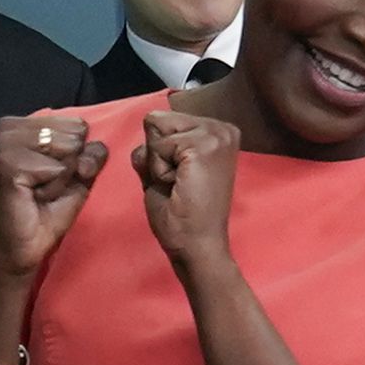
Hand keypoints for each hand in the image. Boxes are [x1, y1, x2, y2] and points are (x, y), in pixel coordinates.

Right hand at [0, 111, 106, 278]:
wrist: (22, 247)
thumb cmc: (46, 212)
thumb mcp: (78, 178)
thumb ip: (92, 154)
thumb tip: (98, 144)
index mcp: (22, 125)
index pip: (77, 124)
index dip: (74, 155)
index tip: (52, 176)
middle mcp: (9, 128)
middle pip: (74, 135)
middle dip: (68, 166)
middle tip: (45, 186)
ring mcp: (6, 144)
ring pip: (68, 149)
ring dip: (61, 178)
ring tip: (39, 191)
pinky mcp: (8, 165)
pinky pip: (58, 169)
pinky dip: (53, 188)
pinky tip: (34, 197)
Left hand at [133, 107, 241, 269]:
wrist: (198, 244)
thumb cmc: (182, 216)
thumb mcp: (160, 173)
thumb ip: (152, 150)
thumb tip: (143, 136)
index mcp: (216, 132)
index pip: (162, 120)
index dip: (159, 153)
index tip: (178, 178)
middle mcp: (222, 127)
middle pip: (157, 120)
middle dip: (157, 155)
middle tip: (177, 182)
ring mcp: (216, 134)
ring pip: (156, 130)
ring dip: (158, 162)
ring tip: (178, 184)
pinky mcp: (205, 146)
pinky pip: (158, 145)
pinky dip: (159, 169)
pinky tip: (178, 186)